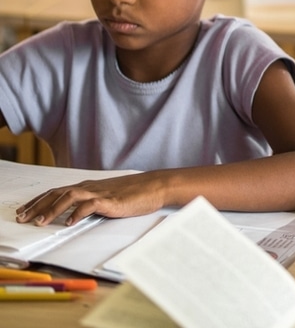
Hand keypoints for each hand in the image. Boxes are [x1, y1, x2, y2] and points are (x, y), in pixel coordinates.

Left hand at [16, 172, 170, 226]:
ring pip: (70, 197)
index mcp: (88, 186)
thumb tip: (75, 213)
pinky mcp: (111, 200)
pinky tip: (70, 223)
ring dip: (53, 209)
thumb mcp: (108, 196)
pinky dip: (78, 213)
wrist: (156, 186)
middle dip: (37, 206)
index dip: (39, 201)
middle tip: (22, 218)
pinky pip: (90, 206)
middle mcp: (90, 187)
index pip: (57, 191)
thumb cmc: (135, 193)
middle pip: (57, 194)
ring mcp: (100, 193)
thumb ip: (91, 202)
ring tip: (41, 222)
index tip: (24, 210)